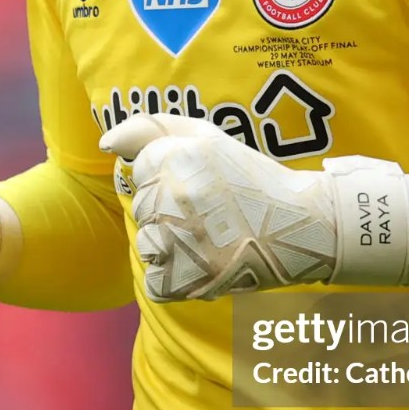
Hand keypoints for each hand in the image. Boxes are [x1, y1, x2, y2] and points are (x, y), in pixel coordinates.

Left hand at [99, 114, 408, 302]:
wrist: (301, 225)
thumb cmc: (251, 179)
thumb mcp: (206, 137)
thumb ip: (152, 128)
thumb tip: (107, 141)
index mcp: (174, 157)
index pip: (140, 169)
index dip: (170, 177)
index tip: (203, 183)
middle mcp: (172, 195)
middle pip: (142, 207)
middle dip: (170, 210)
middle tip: (214, 211)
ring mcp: (178, 238)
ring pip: (147, 244)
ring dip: (173, 245)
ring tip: (212, 238)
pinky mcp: (185, 278)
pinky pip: (157, 281)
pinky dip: (178, 279)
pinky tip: (207, 263)